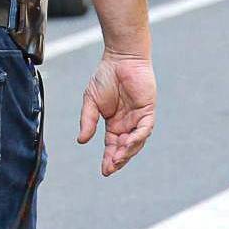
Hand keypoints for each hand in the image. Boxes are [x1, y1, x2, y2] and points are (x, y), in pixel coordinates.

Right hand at [78, 52, 154, 176]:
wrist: (120, 58)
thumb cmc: (106, 76)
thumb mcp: (91, 101)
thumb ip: (87, 121)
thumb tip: (81, 140)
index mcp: (114, 123)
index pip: (112, 146)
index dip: (109, 158)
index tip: (104, 170)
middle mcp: (127, 123)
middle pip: (125, 147)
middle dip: (118, 159)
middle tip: (110, 168)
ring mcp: (138, 118)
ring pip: (136, 141)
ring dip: (127, 151)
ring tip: (118, 159)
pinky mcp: (147, 111)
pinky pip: (144, 128)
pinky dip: (137, 137)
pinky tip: (128, 144)